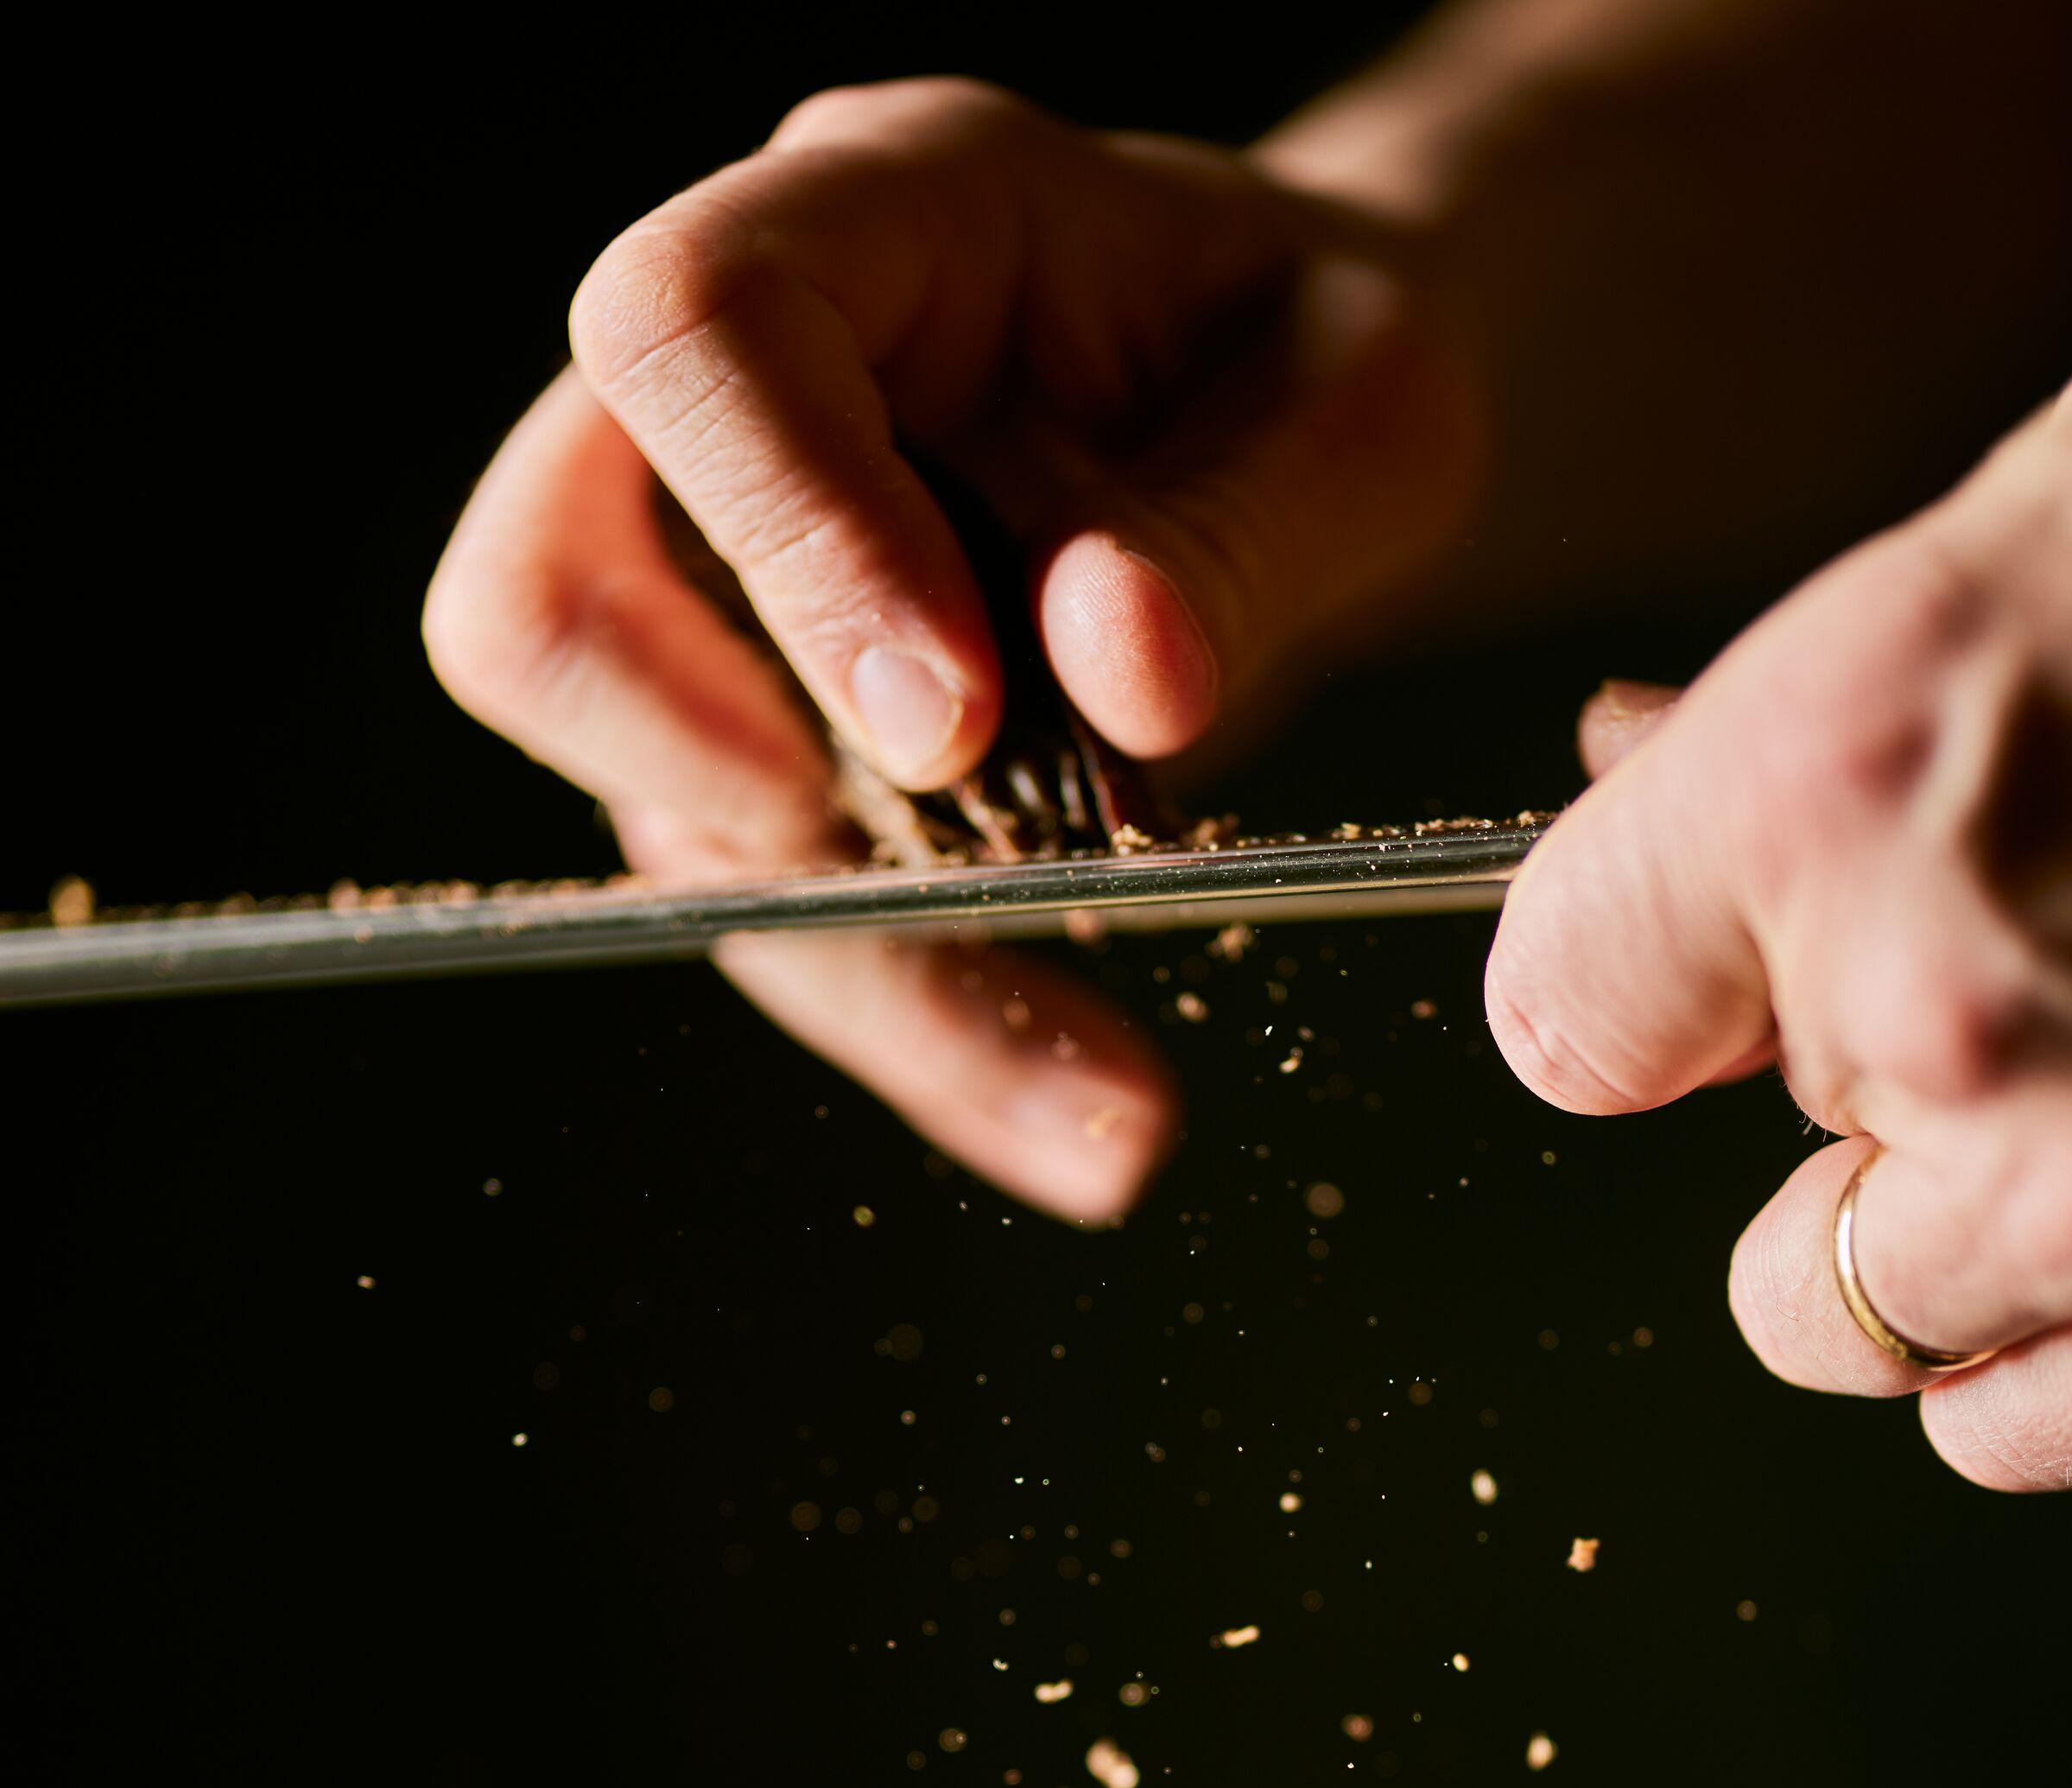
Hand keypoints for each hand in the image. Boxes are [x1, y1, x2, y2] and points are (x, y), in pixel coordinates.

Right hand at [424, 82, 1472, 1221]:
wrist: (1309, 432)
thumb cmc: (1317, 362)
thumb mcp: (1362, 409)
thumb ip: (1240, 528)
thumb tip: (1116, 669)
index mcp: (873, 220)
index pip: (694, 338)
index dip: (786, 539)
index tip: (953, 719)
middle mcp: (742, 412)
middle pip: (546, 589)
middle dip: (709, 768)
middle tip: (936, 867)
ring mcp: (730, 601)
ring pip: (681, 824)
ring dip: (883, 981)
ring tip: (1109, 1104)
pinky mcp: (780, 764)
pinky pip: (800, 931)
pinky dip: (944, 1042)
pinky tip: (1090, 1119)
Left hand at [1486, 347, 2071, 1490]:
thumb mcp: (1961, 578)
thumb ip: (1762, 760)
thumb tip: (1626, 827)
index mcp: (1838, 788)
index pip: (1569, 1000)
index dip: (1645, 986)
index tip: (1710, 979)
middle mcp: (1959, 1013)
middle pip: (1751, 1223)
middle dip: (1849, 1144)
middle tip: (1995, 1015)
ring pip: (1888, 1342)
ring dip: (1954, 1256)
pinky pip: (2028, 1421)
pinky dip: (2065, 1346)